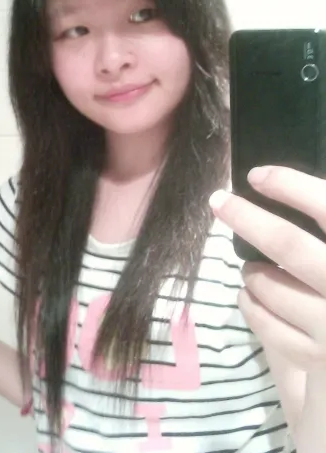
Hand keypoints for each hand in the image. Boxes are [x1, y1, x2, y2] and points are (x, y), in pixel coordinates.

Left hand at [209, 166, 325, 372]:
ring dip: (251, 271)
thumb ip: (321, 221)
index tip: (255, 176)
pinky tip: (253, 296)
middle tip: (218, 201)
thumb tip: (275, 184)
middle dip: (247, 218)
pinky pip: (265, 324)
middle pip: (289, 245)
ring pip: (269, 285)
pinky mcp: (317, 359)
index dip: (290, 185)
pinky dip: (251, 305)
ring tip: (255, 269)